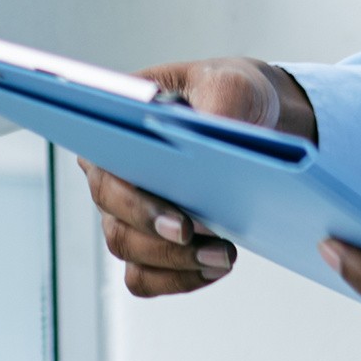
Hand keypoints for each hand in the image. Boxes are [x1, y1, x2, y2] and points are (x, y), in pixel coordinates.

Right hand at [82, 59, 314, 296]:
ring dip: (176, 265)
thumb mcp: (230, 81)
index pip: (104, 174)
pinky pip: (147, 278)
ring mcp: (129, 215)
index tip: (180, 222)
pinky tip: (214, 267)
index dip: (135, 205)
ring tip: (224, 255)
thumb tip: (218, 136)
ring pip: (132, 254)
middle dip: (160, 241)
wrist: (256, 119)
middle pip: (116, 225)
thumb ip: (222, 102)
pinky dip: (180, 279)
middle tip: (205, 240)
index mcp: (114, 132)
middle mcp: (113, 177)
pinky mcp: (152, 244)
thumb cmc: (228, 93)